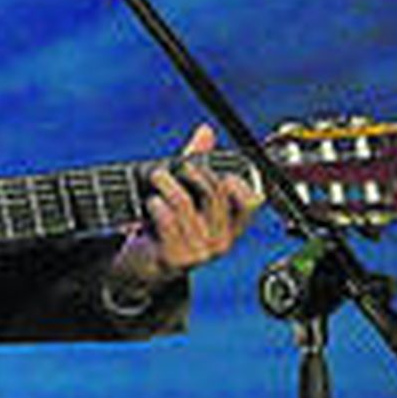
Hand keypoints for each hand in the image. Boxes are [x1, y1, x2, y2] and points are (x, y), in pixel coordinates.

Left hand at [108, 124, 262, 296]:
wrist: (145, 265)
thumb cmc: (168, 227)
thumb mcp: (186, 194)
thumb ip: (197, 163)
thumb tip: (206, 132)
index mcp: (231, 226)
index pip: (250, 202)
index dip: (238, 182)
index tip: (220, 172)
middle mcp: (221, 241)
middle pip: (213, 193)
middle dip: (191, 172)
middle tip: (174, 167)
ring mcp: (200, 252)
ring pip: (185, 203)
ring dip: (166, 184)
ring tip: (155, 177)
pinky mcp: (177, 258)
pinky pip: (167, 220)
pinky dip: (156, 205)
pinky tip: (151, 202)